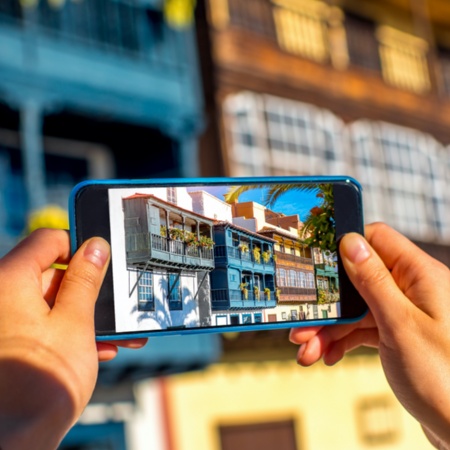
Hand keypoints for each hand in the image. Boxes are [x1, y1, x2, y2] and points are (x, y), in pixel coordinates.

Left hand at [0, 229, 145, 449]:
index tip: (103, 263)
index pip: (49, 241)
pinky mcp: (9, 342)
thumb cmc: (44, 381)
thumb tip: (95, 247)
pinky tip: (96, 348)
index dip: (80, 248)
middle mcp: (0, 296)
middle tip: (116, 304)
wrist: (14, 441)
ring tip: (116, 334)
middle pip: (51, 274)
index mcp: (9, 281)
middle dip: (88, 290)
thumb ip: (86, 279)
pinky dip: (66, 330)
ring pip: (49, 302)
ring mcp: (3, 321)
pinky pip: (40, 323)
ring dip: (83, 315)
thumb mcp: (77, 321)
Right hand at [289, 223, 449, 447]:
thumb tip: (349, 242)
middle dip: (327, 303)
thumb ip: (373, 281)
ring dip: (329, 328)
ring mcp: (403, 312)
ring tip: (307, 351)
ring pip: (356, 308)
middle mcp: (411, 289)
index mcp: (419, 275)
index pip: (376, 240)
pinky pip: (362, 328)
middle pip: (357, 280)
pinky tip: (328, 355)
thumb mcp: (400, 325)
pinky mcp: (397, 334)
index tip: (315, 262)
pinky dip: (342, 340)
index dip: (344, 247)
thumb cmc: (444, 378)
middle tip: (301, 324)